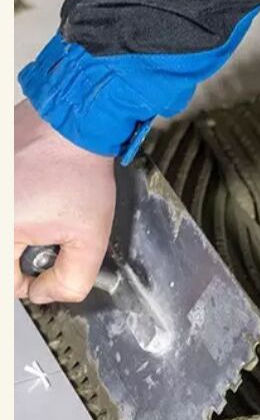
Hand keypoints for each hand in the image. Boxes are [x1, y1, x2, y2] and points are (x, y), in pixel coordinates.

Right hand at [14, 100, 115, 303]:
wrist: (70, 126)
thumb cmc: (77, 171)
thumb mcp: (90, 237)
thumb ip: (71, 280)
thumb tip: (46, 294)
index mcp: (0, 232)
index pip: (5, 284)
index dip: (31, 282)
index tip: (48, 266)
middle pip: (3, 256)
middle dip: (22, 253)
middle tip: (47, 230)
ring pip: (4, 236)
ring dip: (18, 231)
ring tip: (38, 207)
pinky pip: (3, 211)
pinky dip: (14, 209)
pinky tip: (28, 193)